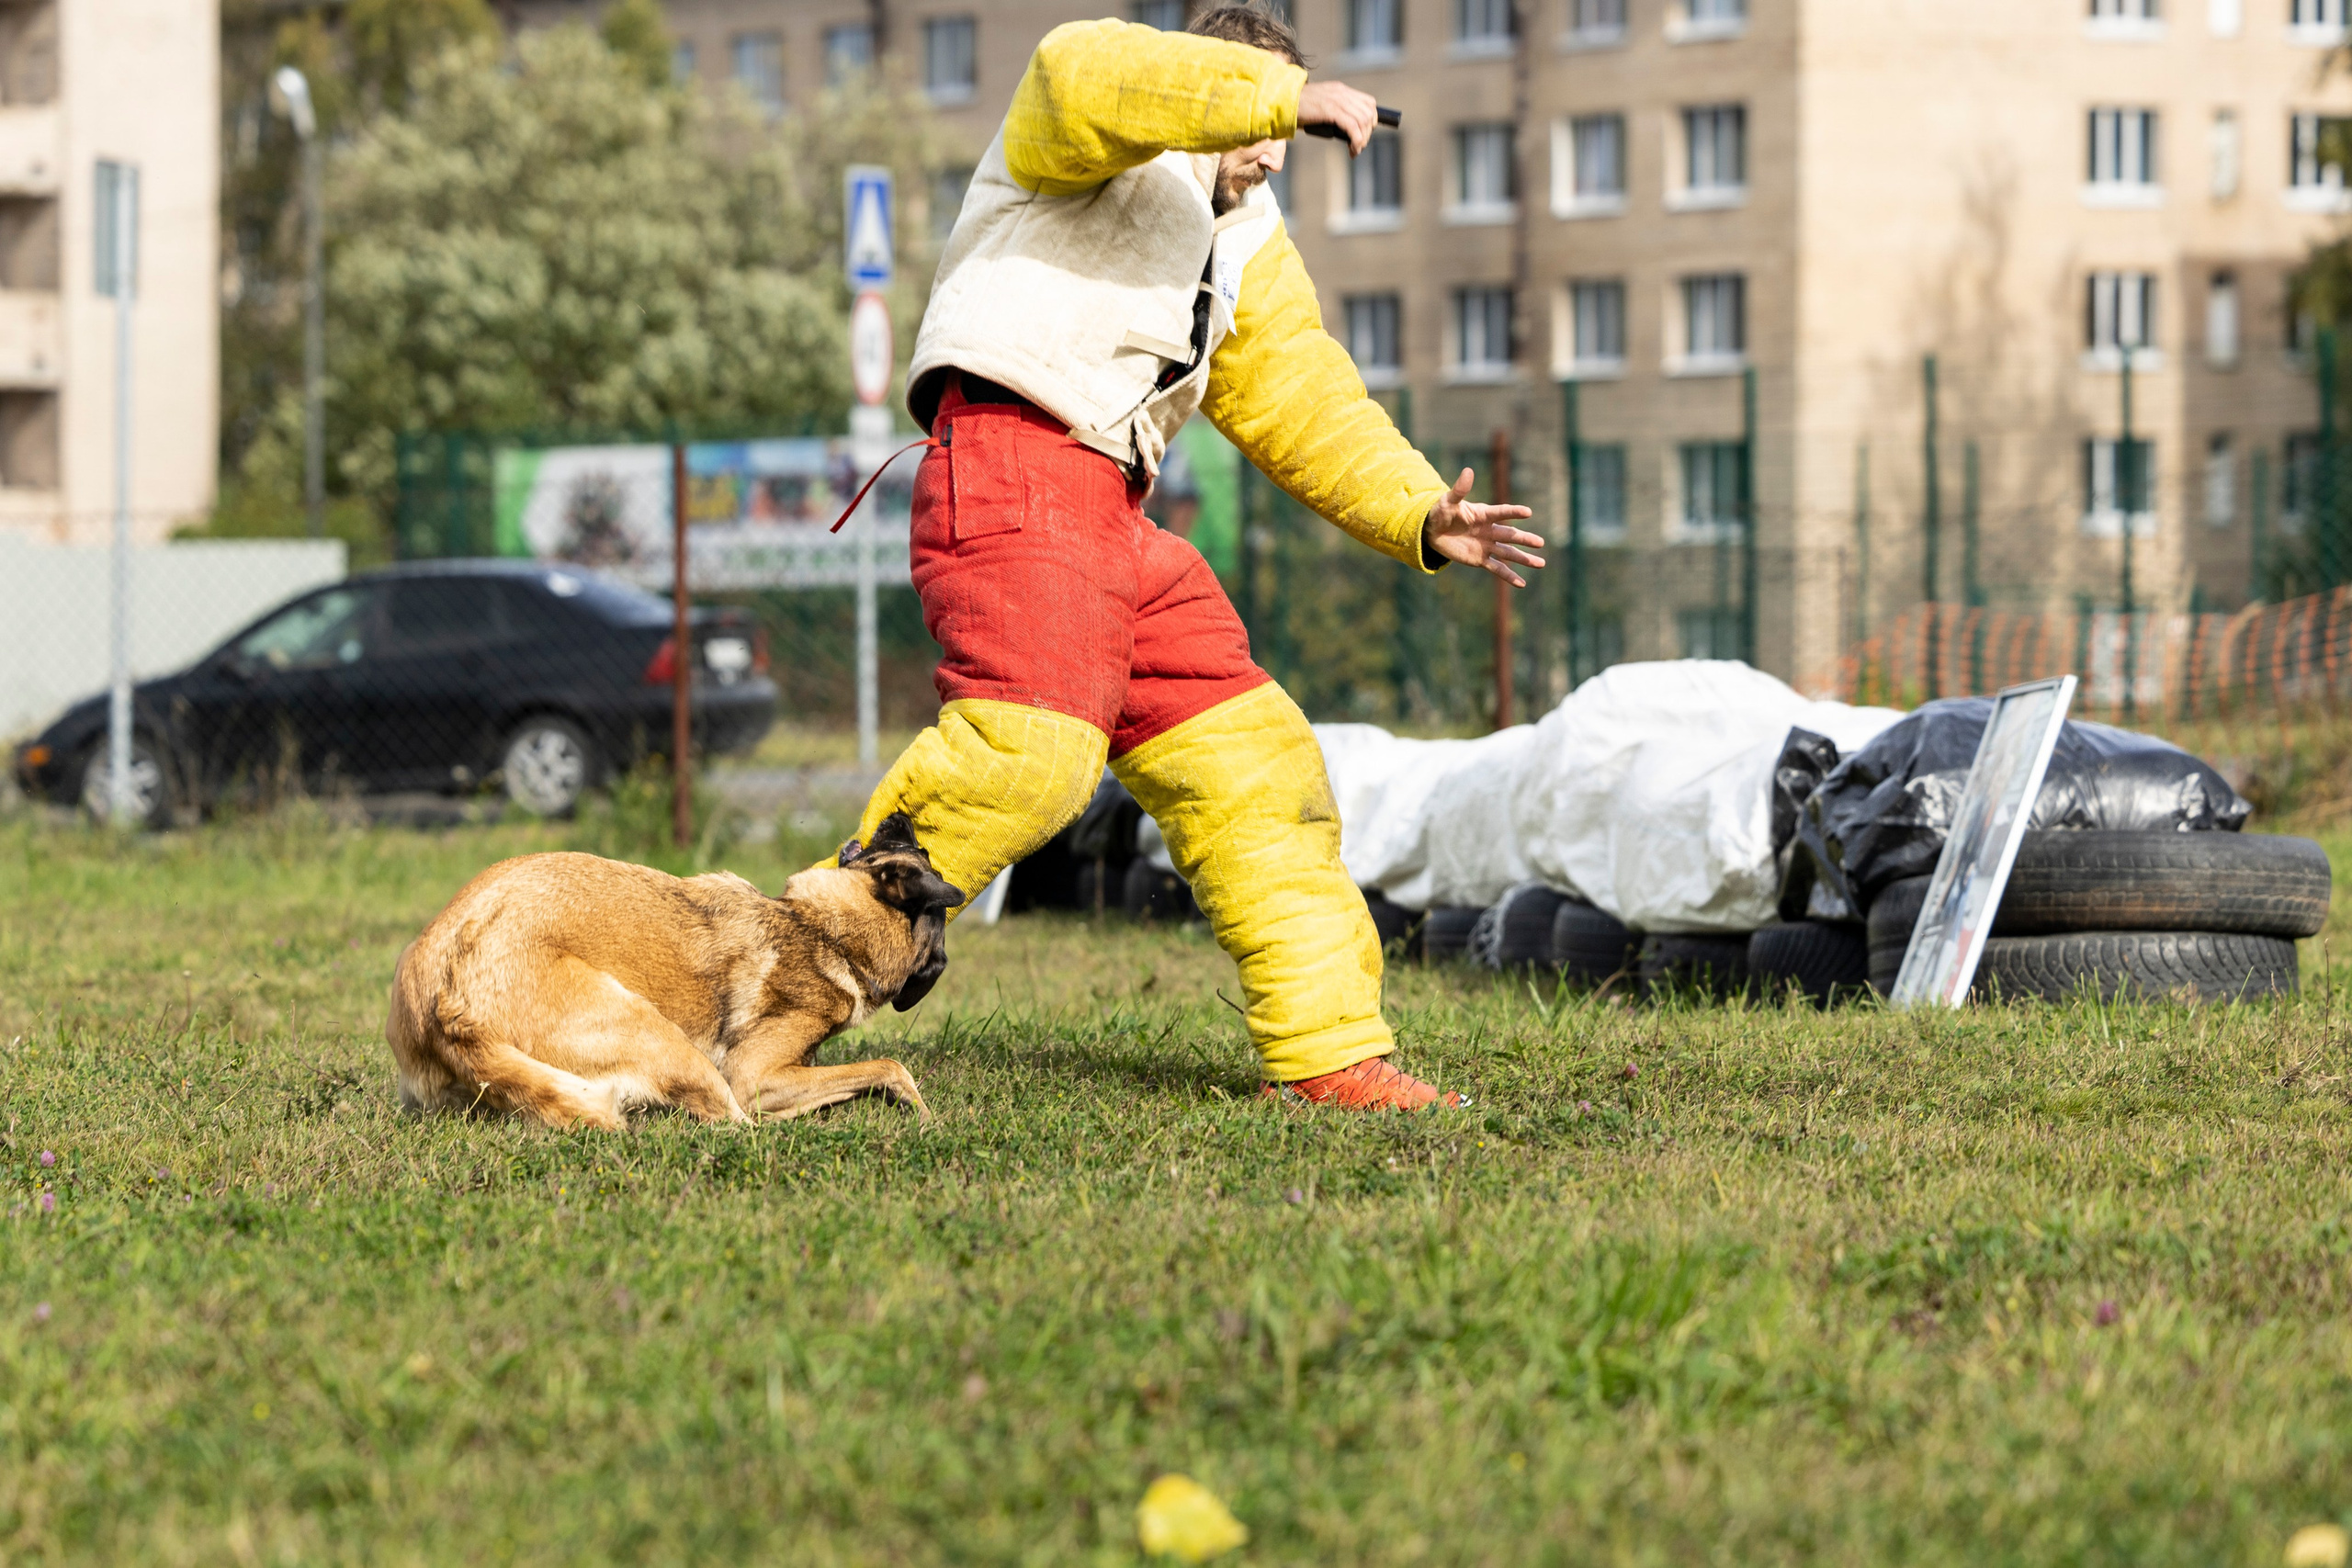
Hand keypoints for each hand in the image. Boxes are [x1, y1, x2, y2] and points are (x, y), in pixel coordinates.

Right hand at [1297, 80, 1378, 154]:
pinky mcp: (1331, 110)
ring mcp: (1337, 100)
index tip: (1364, 133)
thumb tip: (1346, 130)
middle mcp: (1342, 93)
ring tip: (1355, 150)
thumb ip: (1333, 111)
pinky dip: (1356, 141)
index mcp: (1341, 90)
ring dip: (1362, 140)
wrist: (1282, 103)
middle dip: (1367, 133)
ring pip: (1363, 121)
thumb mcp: (1320, 106)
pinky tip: (1352, 150)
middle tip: (1359, 145)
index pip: (1368, 102)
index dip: (1372, 120)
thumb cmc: (1298, 109)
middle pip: (1368, 113)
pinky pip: (1352, 127)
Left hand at [1423, 468, 1543, 586]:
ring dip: (1524, 559)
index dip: (1513, 512)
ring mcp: (1486, 545)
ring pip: (1508, 553)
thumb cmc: (1442, 512)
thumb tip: (1468, 471)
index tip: (1527, 512)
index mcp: (1483, 514)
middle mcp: (1489, 530)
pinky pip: (1497, 568)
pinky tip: (1522, 584)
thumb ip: (1460, 489)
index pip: (1501, 512)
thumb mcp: (1449, 501)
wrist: (1433, 530)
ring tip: (1541, 564)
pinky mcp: (1480, 559)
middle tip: (1541, 543)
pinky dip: (1508, 576)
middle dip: (1525, 539)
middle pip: (1510, 535)